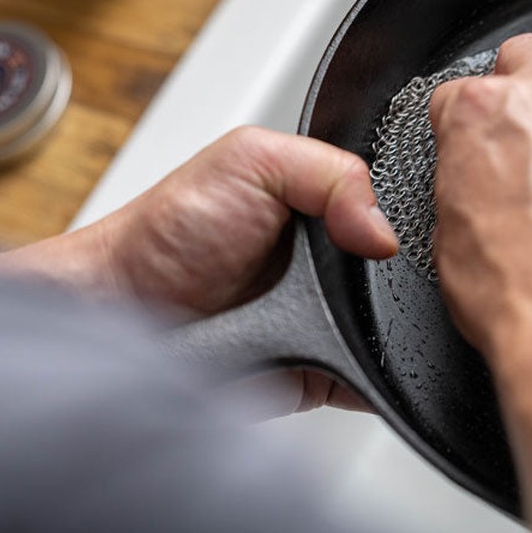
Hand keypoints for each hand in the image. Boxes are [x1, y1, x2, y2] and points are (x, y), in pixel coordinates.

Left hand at [0, 126, 397, 412]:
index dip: (407, 207)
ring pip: (400, 320)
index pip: (395, 201)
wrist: (124, 318)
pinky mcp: (329, 369)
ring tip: (343, 308)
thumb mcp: (248, 160)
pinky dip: (377, 367)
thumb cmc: (168, 234)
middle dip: (400, 268)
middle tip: (360, 268)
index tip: (390, 222)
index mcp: (325, 201)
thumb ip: (327, 170)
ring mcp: (334, 314)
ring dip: (387, 318)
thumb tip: (384, 230)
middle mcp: (336, 258)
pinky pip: (375, 372)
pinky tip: (357, 351)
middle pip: (407, 264)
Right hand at [428, 34, 531, 532]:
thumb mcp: (449, 235)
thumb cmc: (520, 294)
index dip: (461, 126)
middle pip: (530, 54)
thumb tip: (476, 180)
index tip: (470, 150)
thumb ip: (462, 179)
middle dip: (521, 85)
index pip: (459, 93)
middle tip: (522, 132)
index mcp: (483, 111)